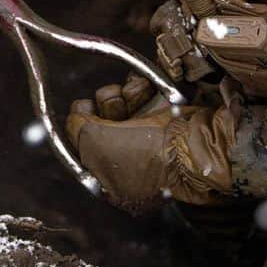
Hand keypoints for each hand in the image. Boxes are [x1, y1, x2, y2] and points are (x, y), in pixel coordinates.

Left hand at [66, 75, 236, 212]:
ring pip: (116, 100)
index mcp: (112, 179)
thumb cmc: (144, 154)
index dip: (80, 124)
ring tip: (136, 100)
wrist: (191, 142)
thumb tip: (75, 117)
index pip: (83, 144)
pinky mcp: (159, 113)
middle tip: (118, 112)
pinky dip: (139, 87)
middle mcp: (127, 158)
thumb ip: (76, 130)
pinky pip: (137, 91)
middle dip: (106, 107)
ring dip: (123, 94)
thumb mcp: (96, 146)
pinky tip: (147, 92)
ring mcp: (144, 134)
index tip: (86, 112)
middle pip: (99, 118)